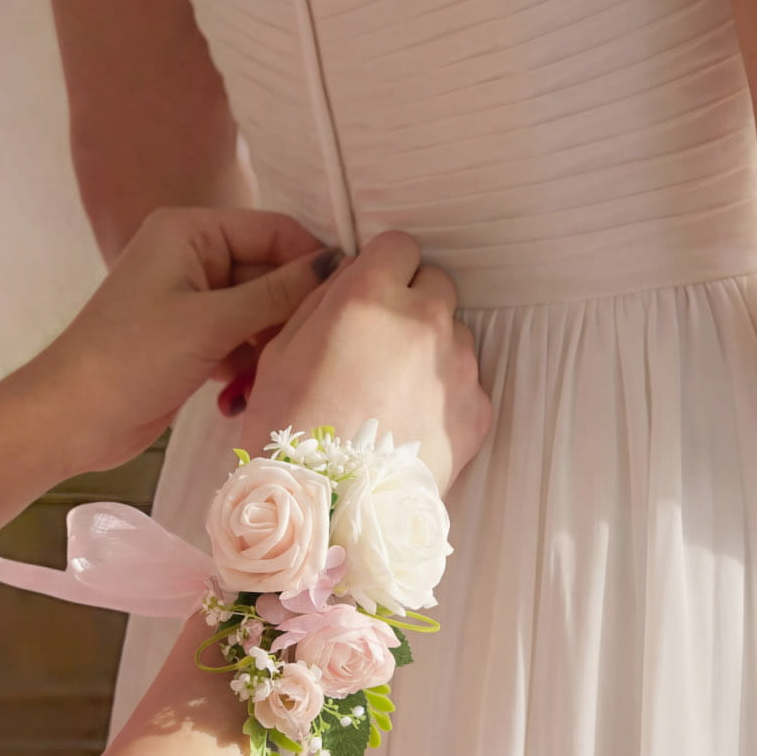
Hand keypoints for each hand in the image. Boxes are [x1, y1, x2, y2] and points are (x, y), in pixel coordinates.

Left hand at [41, 207, 336, 470]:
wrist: (70, 419)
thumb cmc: (129, 359)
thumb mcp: (211, 322)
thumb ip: (278, 292)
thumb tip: (338, 264)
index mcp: (191, 230)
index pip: (275, 231)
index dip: (314, 262)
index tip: (354, 298)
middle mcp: (193, 257)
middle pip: (271, 273)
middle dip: (292, 313)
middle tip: (319, 350)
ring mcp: (192, 301)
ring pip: (260, 314)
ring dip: (271, 347)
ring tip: (278, 376)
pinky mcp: (191, 340)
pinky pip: (241, 343)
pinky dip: (248, 367)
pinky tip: (242, 396)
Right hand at [238, 232, 491, 492]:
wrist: (327, 509)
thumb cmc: (289, 430)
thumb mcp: (280, 351)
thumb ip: (321, 300)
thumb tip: (349, 276)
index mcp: (370, 297)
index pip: (400, 245)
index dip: (383, 266)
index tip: (372, 291)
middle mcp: (424, 322)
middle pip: (435, 285)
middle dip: (411, 304)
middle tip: (380, 344)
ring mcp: (458, 368)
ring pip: (454, 335)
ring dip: (429, 351)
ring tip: (393, 393)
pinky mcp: (476, 412)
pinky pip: (466, 384)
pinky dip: (443, 395)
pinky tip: (410, 422)